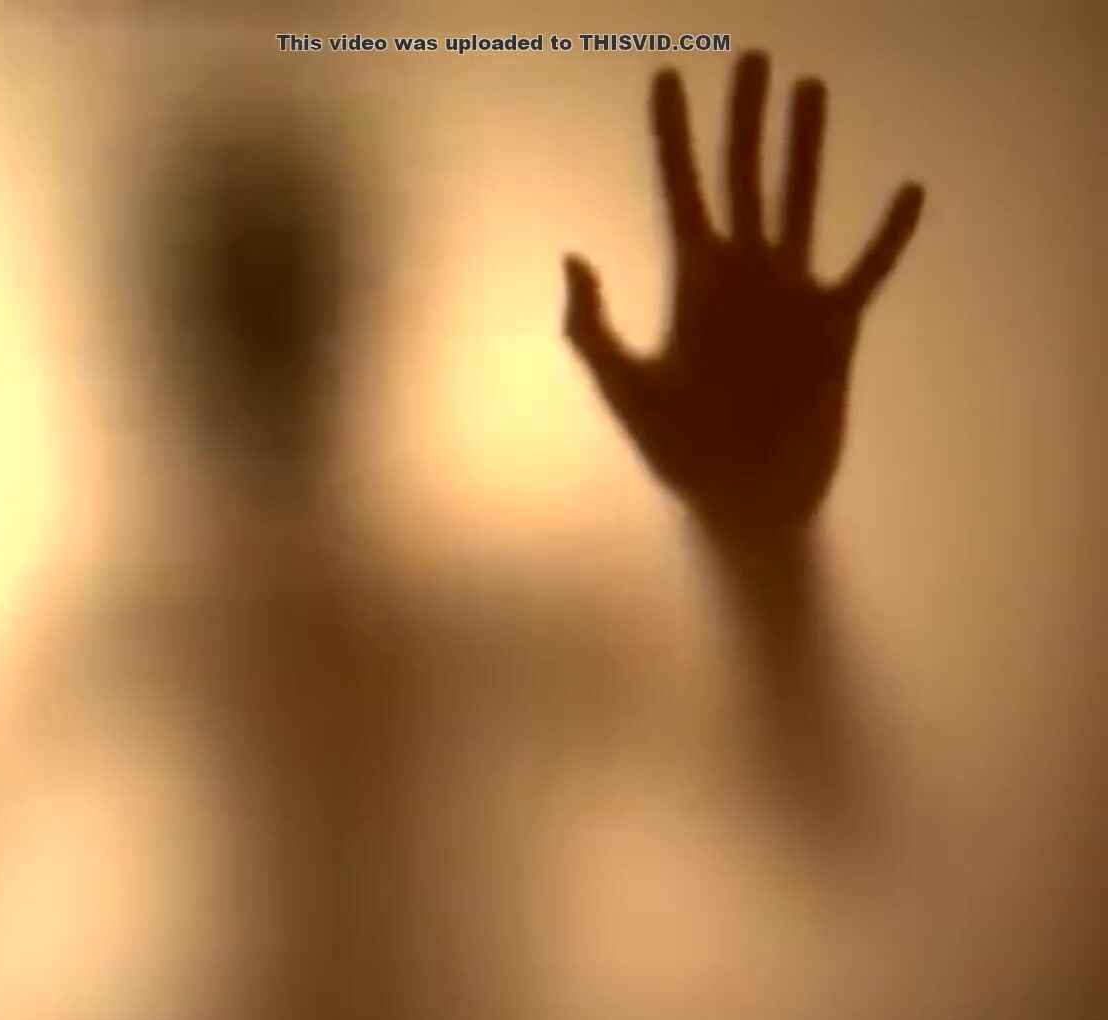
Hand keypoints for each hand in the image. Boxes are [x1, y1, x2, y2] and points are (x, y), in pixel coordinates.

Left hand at [563, 51, 923, 537]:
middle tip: (751, 56)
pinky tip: (909, 190)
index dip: (670, 134)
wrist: (744, 502)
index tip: (666, 77)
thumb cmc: (678, 452)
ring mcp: (790, 297)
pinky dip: (889, 234)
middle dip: (743, 119)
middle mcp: (742, 276)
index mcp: (691, 282)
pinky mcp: (835, 328)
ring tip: (811, 89)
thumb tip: (572, 256)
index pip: (679, 189)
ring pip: (800, 202)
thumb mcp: (624, 389)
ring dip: (806, 148)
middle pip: (743, 176)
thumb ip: (592, 327)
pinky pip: (867, 269)